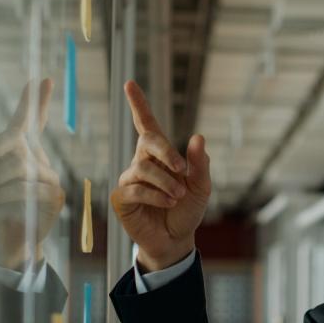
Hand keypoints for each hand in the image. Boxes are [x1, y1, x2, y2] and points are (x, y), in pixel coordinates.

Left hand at [0, 79, 64, 268]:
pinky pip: (31, 189)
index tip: (42, 78)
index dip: (34, 100)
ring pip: (21, 168)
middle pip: (13, 148)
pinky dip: (11, 200)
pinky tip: (6, 211)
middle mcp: (36, 160)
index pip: (28, 121)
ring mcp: (48, 177)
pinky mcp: (55, 196)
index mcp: (16, 152)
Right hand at [109, 80, 209, 270]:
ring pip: (143, 168)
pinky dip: (156, 195)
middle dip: (166, 151)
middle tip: (182, 169)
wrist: (177, 239)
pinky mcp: (122, 198)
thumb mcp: (201, 186)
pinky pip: (136, 189)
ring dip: (166, 182)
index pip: (147, 125)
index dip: (138, 105)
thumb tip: (198, 137)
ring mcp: (130, 180)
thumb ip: (200, 164)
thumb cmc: (188, 210)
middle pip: (147, 142)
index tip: (129, 83)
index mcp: (160, 155)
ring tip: (178, 196)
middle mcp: (141, 163)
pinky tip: (167, 202)